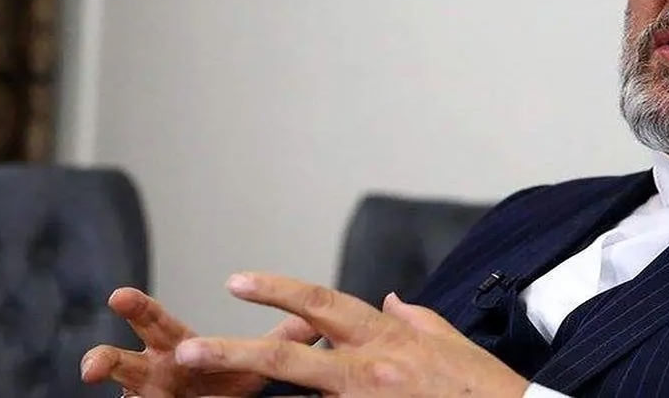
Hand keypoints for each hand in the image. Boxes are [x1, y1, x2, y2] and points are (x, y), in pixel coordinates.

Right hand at [80, 286, 317, 397]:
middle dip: (108, 354)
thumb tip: (316, 320)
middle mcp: (155, 373)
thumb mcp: (255, 362)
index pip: (156, 324)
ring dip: (111, 386)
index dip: (139, 310)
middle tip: (90, 361)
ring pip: (126, 393)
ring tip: (94, 381)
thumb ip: (282, 340)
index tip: (117, 295)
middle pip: (127, 359)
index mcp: (178, 349)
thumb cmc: (228, 384)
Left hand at [174, 273, 530, 397]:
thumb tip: (392, 299)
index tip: (236, 282)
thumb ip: (415, 317)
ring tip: (202, 395)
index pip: (322, 303)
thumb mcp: (447, 339)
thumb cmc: (482, 384)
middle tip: (186, 351)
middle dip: (233, 351)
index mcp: (387, 334)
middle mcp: (371, 368)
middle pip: (289, 357)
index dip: (277, 291)